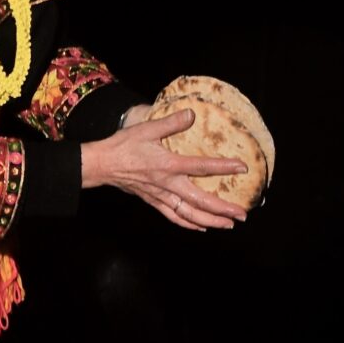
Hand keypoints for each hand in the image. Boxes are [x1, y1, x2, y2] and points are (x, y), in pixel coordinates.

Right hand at [81, 107, 248, 230]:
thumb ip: (171, 122)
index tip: (243, 168)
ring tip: (228, 225)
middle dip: (223, 210)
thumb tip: (192, 114)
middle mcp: (168, 184)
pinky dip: (189, 224)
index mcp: (169, 165)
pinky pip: (174, 216)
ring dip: (210, 221)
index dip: (224, 167)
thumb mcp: (147, 129)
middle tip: (242, 214)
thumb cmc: (123, 146)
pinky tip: (201, 228)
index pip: (202, 167)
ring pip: (189, 214)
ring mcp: (161, 196)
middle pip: (200, 201)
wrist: (101, 165)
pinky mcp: (153, 201)